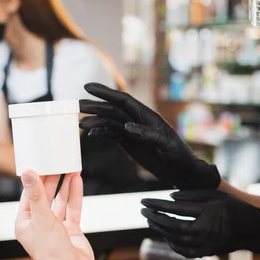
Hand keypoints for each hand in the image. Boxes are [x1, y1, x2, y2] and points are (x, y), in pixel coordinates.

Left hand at [15, 170, 96, 259]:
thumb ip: (36, 195)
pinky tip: (77, 183)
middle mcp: (39, 224)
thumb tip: (27, 175)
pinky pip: (72, 209)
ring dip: (65, 186)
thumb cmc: (52, 254)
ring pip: (60, 201)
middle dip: (52, 180)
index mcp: (25, 223)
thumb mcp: (42, 219)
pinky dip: (75, 195)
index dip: (35, 179)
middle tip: (57, 164)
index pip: (29, 195)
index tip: (40, 164)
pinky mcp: (70, 230)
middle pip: (45, 196)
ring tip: (69, 169)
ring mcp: (56, 227)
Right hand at [80, 83, 219, 189]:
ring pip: (109, 123)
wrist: (182, 172)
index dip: (106, 93)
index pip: (123, 100)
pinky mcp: (129, 144)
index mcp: (147, 116)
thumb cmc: (179, 156)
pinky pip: (111, 135)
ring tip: (79, 123)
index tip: (88, 87)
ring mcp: (132, 132)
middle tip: (77, 105)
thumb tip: (126, 126)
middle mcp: (137, 121)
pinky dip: (100, 134)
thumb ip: (147, 134)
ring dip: (95, 122)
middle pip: (112, 110)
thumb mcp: (165, 144)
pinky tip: (91, 134)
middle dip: (95, 107)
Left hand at [141, 190, 259, 259]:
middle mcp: (204, 230)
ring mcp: (205, 244)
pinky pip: (184, 251)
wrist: (255, 230)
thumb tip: (170, 197)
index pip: (173, 209)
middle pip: (171, 225)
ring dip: (160, 230)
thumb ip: (192, 196)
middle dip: (154, 217)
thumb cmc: (235, 208)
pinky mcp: (207, 252)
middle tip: (143, 211)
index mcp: (206, 213)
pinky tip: (166, 236)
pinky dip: (172, 244)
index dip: (156, 205)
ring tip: (151, 221)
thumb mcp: (215, 196)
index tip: (143, 201)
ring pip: (175, 239)